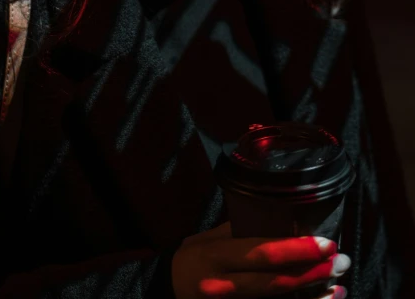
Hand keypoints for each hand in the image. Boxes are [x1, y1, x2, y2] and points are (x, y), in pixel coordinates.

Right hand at [171, 221, 350, 297]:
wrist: (168, 290)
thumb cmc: (193, 258)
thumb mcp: (210, 238)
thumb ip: (241, 230)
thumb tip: (283, 218)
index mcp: (216, 256)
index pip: (263, 253)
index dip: (297, 249)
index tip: (326, 242)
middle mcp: (223, 284)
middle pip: (276, 282)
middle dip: (312, 272)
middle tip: (341, 260)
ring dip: (313, 295)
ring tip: (341, 284)